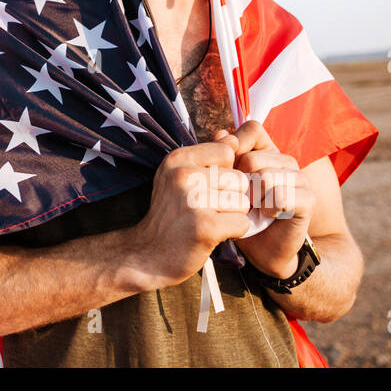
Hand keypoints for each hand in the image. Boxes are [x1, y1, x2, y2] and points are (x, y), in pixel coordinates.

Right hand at [124, 141, 251, 290]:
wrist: (147, 254)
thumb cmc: (170, 214)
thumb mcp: (180, 176)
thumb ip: (208, 155)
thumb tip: (232, 136)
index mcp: (178, 158)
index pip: (227, 152)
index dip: (226, 172)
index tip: (210, 187)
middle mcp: (183, 175)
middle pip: (239, 179)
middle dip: (232, 196)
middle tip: (209, 209)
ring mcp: (193, 201)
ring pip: (243, 202)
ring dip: (233, 215)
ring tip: (209, 220)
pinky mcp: (204, 227)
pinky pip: (242, 223)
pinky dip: (234, 232)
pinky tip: (214, 234)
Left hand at [213, 120, 313, 279]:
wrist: (263, 250)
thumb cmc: (242, 214)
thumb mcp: (226, 184)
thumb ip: (223, 157)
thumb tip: (222, 133)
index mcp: (266, 152)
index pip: (252, 129)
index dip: (235, 147)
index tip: (228, 171)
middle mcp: (285, 160)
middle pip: (252, 158)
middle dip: (239, 184)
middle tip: (243, 200)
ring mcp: (300, 178)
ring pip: (265, 177)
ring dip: (253, 200)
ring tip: (256, 209)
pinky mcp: (308, 199)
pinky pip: (281, 196)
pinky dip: (269, 209)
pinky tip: (269, 216)